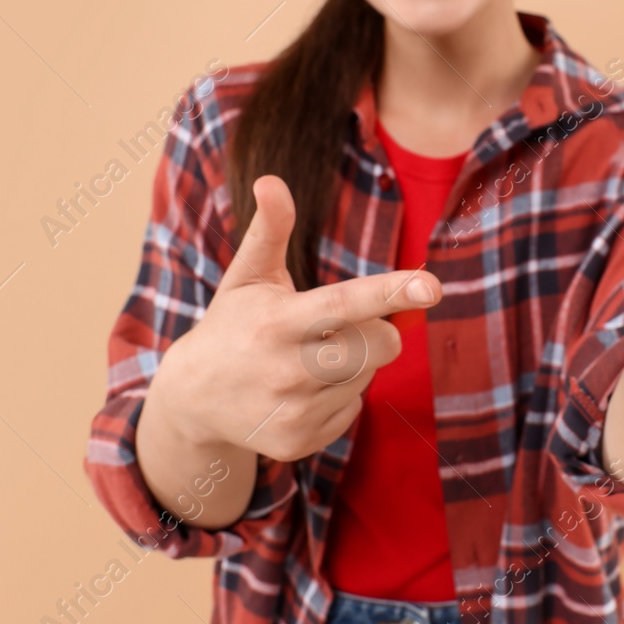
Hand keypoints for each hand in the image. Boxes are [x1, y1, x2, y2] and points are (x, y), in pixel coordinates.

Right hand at [150, 175, 441, 461]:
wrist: (192, 399)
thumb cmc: (233, 324)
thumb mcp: (247, 276)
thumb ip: (270, 230)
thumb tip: (271, 180)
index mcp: (277, 323)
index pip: (344, 304)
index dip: (390, 293)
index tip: (431, 287)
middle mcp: (286, 371)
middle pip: (380, 345)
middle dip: (377, 329)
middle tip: (339, 326)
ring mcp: (293, 412)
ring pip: (369, 376)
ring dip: (354, 363)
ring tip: (309, 359)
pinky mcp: (299, 443)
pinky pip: (353, 409)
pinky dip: (338, 396)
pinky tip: (302, 390)